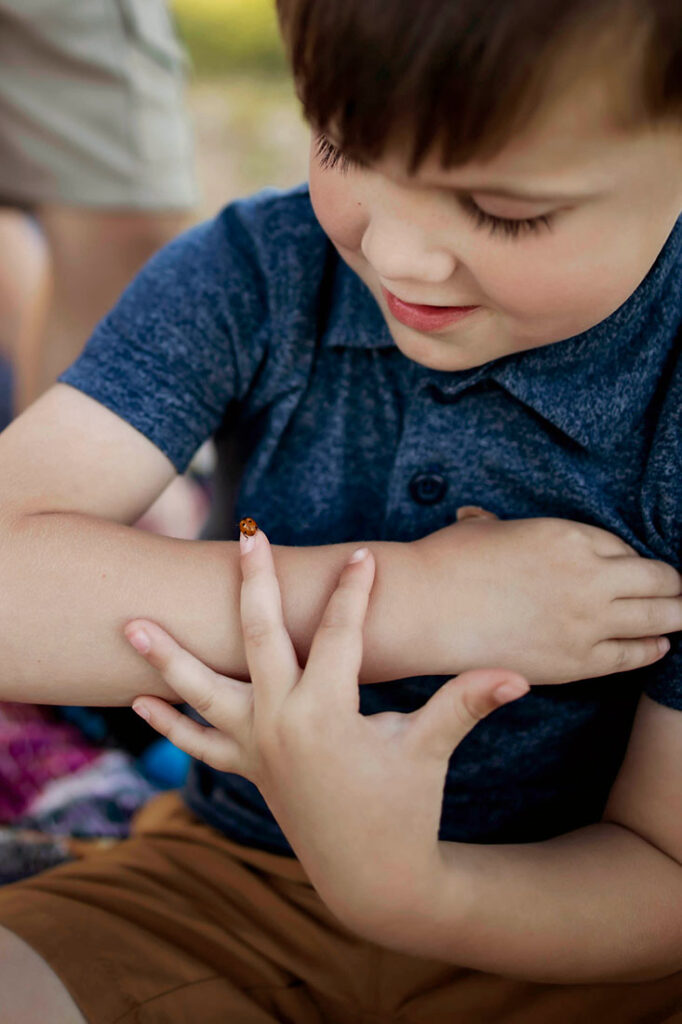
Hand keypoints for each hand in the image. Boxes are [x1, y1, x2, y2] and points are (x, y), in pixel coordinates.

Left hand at [124, 528, 528, 933]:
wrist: (372, 879)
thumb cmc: (406, 809)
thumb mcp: (431, 750)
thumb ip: (467, 704)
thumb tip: (521, 675)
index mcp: (325, 713)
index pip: (339, 633)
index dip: (356, 592)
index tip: (364, 556)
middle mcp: (278, 724)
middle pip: (259, 637)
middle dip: (255, 582)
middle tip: (247, 535)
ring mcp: (254, 748)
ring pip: (201, 692)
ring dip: (167, 657)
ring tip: (128, 623)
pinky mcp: (246, 769)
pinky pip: (197, 743)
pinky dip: (169, 723)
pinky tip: (140, 702)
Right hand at [415, 514, 681, 685]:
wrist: (424, 609)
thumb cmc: (446, 562)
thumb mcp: (483, 528)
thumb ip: (500, 525)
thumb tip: (481, 518)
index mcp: (570, 537)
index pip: (624, 548)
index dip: (631, 559)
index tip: (636, 568)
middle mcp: (589, 577)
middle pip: (658, 580)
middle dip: (673, 584)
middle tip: (679, 589)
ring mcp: (586, 621)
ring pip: (658, 616)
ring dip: (675, 613)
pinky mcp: (576, 661)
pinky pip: (632, 654)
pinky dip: (652, 647)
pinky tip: (660, 644)